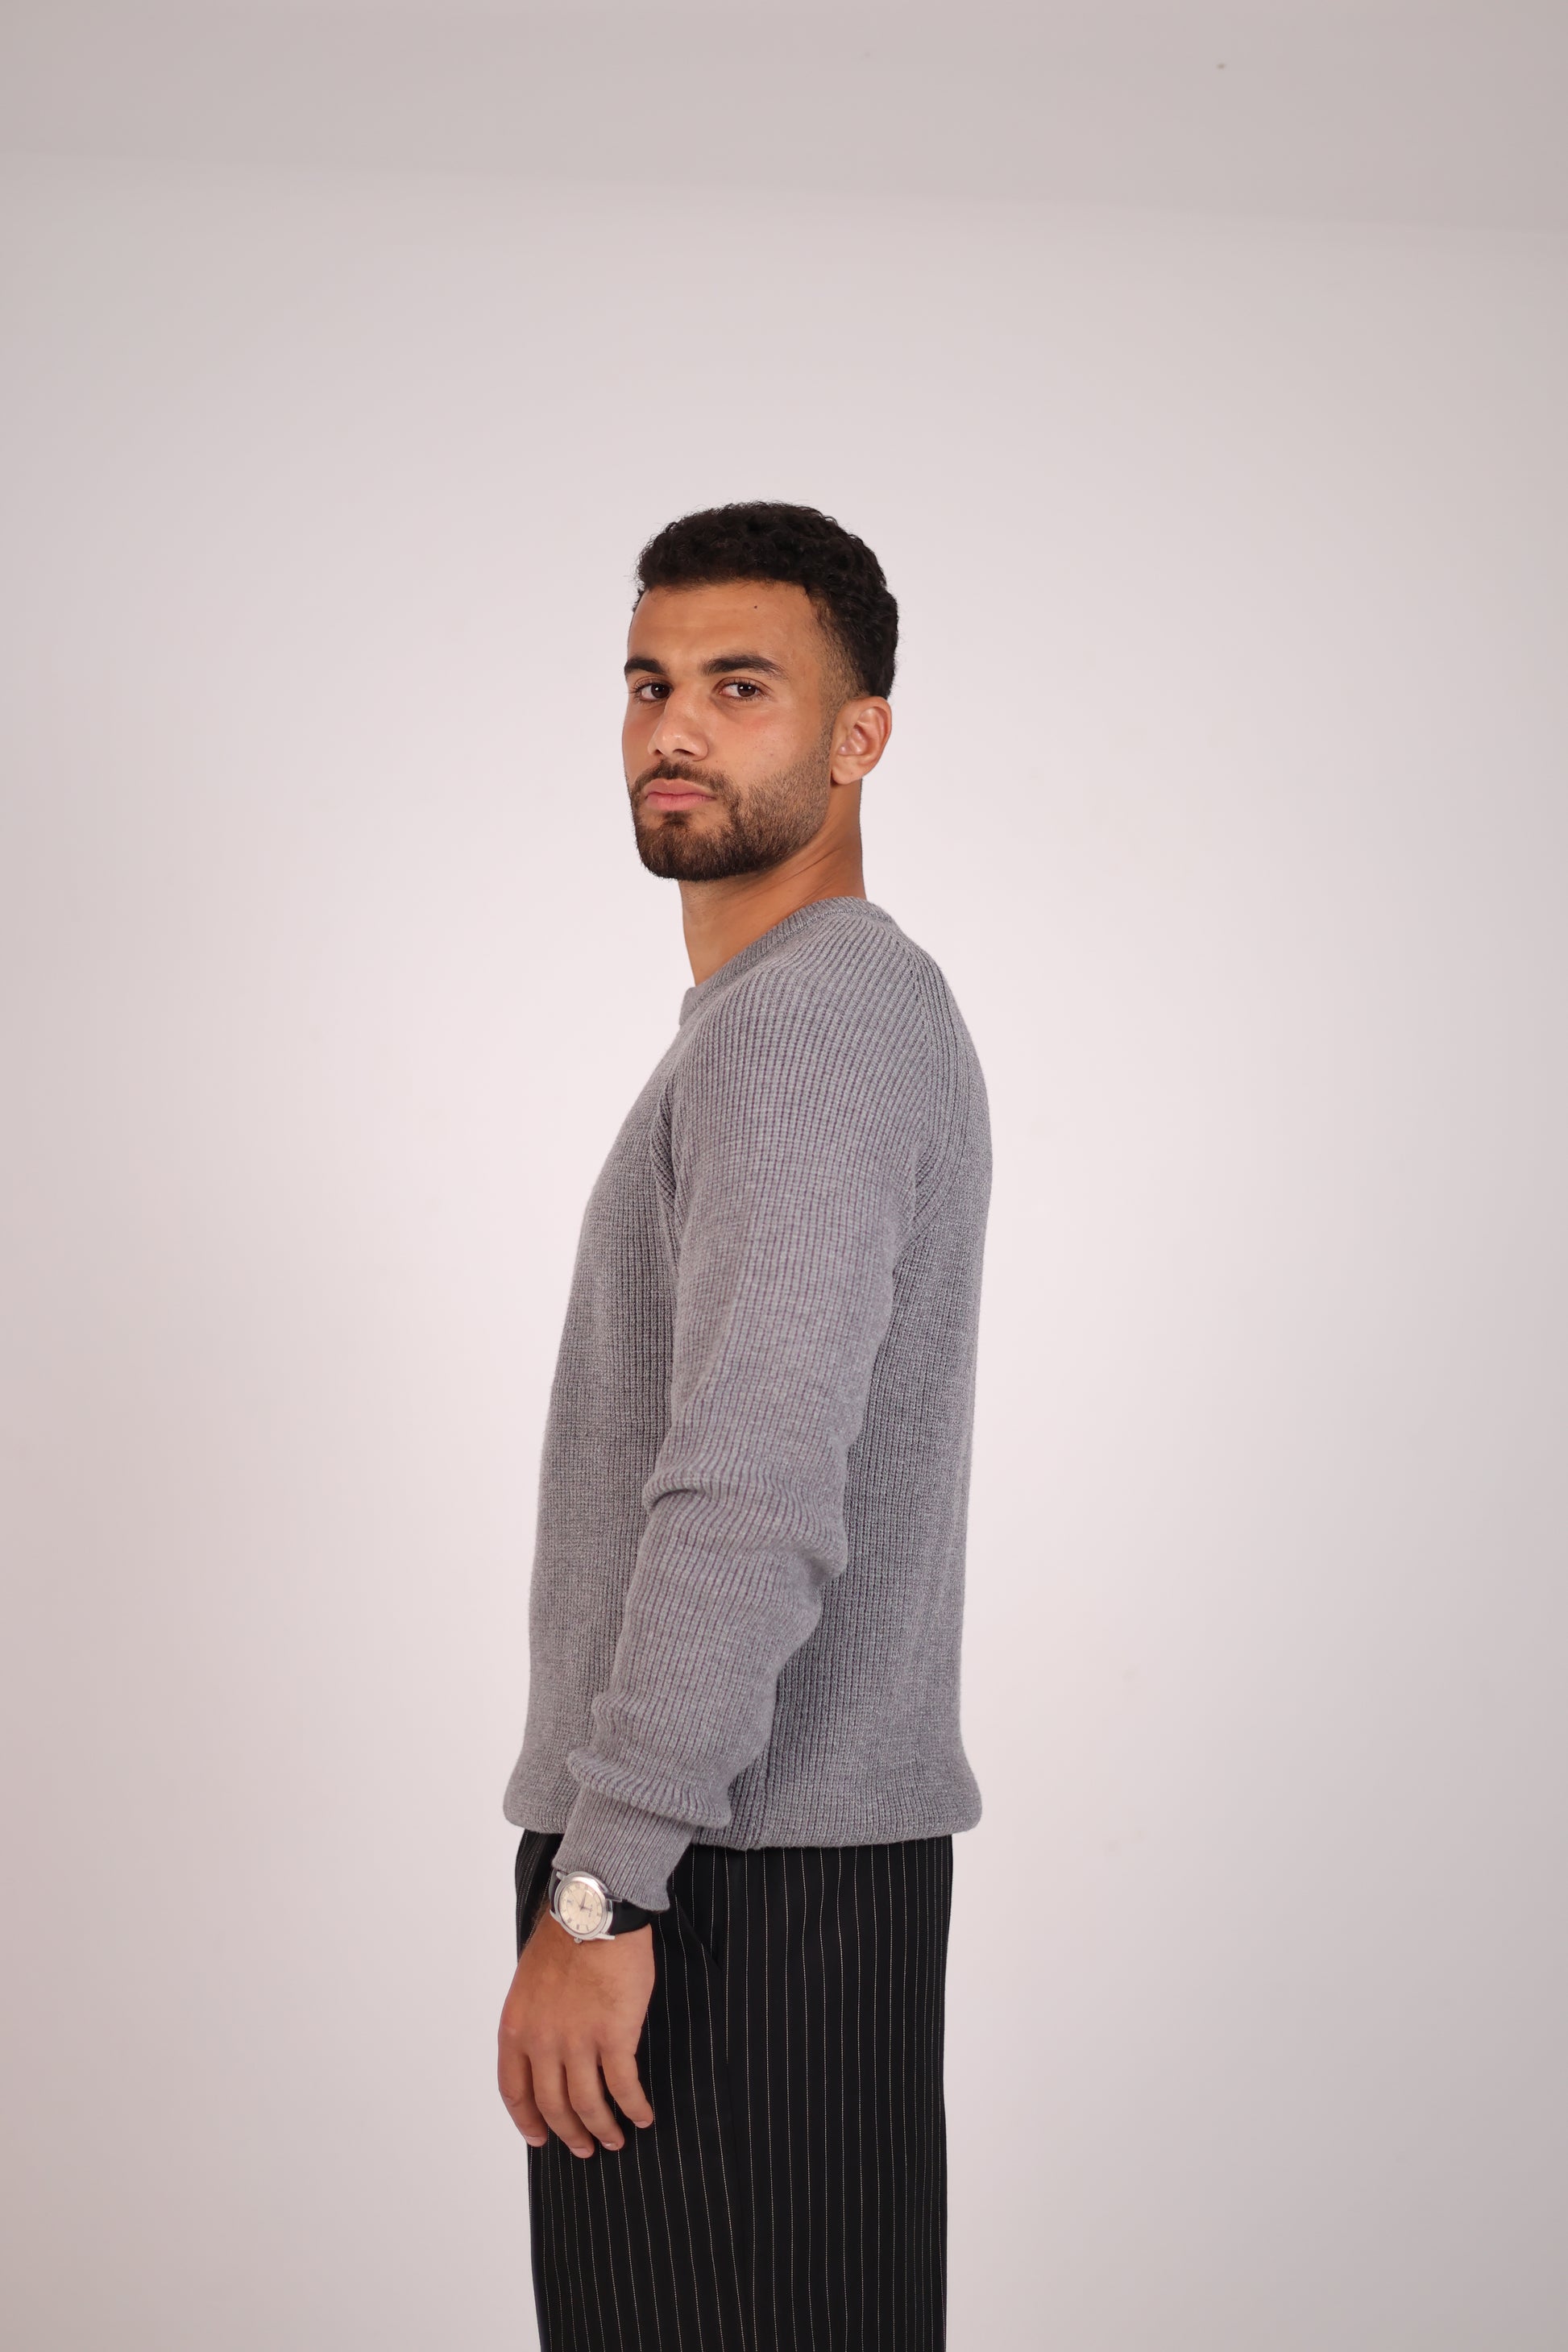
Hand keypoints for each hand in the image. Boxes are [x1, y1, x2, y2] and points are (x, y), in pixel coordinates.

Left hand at [497, 1914, 655, 2157]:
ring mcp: (577, 2041)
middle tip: (584, 2147)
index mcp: (516, 2028)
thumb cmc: (566, 1936)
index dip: (528, 2120)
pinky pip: (623, 2086)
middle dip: (570, 2133)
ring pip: (588, 2105)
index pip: (515, 2091)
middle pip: (553, 2106)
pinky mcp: (614, 2036)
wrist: (594, 1912)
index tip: (540, 2136)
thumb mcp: (529, 1981)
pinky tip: (642, 2115)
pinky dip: (633, 2107)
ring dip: (603, 2128)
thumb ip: (534, 2020)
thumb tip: (546, 2050)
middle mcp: (542, 2042)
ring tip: (615, 2139)